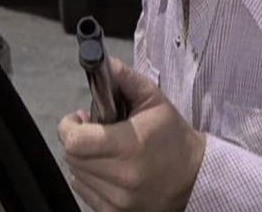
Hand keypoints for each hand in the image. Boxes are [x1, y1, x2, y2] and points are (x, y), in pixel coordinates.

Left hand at [58, 57, 206, 211]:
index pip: (76, 141)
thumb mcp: (153, 99)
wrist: (193, 177)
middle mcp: (122, 178)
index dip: (68, 126)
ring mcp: (118, 200)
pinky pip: (83, 190)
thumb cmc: (172, 135)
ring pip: (75, 173)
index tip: (78, 118)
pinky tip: (108, 167)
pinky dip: (88, 176)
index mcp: (130, 146)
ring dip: (82, 158)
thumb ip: (125, 79)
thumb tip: (102, 63)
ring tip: (104, 148)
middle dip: (76, 138)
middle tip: (93, 128)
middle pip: (72, 156)